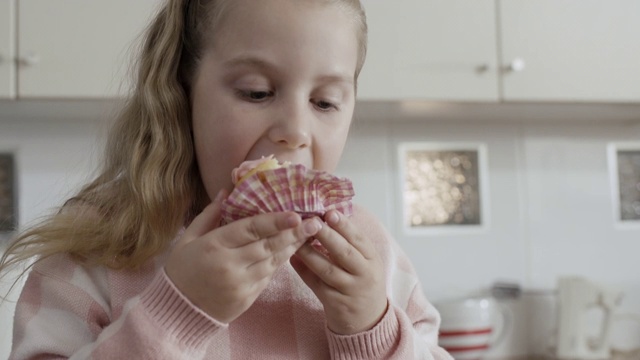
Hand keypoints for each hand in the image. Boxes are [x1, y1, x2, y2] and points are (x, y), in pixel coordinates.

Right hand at [165, 190, 322, 322]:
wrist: (177, 312)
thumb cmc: (181, 270)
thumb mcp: (188, 239)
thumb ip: (209, 215)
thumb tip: (226, 191)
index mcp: (215, 246)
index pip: (250, 230)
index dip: (275, 221)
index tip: (295, 213)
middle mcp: (230, 265)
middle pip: (268, 245)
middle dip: (294, 233)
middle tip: (316, 222)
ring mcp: (241, 284)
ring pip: (273, 262)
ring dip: (293, 247)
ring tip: (310, 234)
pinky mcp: (247, 298)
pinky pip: (269, 277)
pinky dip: (281, 263)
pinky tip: (292, 251)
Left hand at [290, 210, 387, 334]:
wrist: (368, 318)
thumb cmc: (361, 280)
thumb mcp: (364, 261)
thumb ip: (349, 243)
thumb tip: (326, 215)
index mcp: (372, 259)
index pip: (359, 239)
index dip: (344, 225)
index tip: (330, 212)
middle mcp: (364, 274)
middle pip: (344, 253)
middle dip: (327, 236)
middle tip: (311, 222)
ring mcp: (350, 290)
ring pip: (327, 270)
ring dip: (309, 253)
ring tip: (295, 239)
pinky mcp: (336, 303)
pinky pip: (317, 285)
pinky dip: (304, 271)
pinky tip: (292, 259)